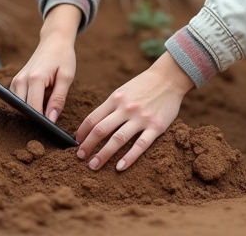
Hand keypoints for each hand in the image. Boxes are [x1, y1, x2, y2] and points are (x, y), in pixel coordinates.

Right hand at [10, 4, 81, 122]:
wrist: (54, 40)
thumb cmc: (63, 57)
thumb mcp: (67, 76)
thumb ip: (59, 99)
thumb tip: (51, 120)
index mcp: (35, 78)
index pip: (34, 109)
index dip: (43, 122)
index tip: (52, 130)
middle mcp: (21, 80)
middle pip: (24, 110)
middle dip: (36, 118)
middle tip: (52, 121)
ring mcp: (16, 81)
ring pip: (19, 107)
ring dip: (32, 110)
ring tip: (48, 103)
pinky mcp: (15, 82)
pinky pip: (18, 100)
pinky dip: (28, 103)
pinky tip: (41, 99)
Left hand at [75, 51, 194, 171]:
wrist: (169, 78)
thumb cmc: (143, 85)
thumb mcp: (123, 90)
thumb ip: (110, 106)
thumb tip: (93, 125)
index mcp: (116, 99)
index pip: (93, 118)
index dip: (82, 132)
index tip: (77, 143)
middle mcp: (126, 108)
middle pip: (101, 130)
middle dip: (88, 146)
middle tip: (80, 157)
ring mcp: (141, 118)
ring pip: (118, 139)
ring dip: (103, 155)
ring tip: (93, 165)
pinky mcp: (156, 126)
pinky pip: (141, 145)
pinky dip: (129, 158)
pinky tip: (119, 167)